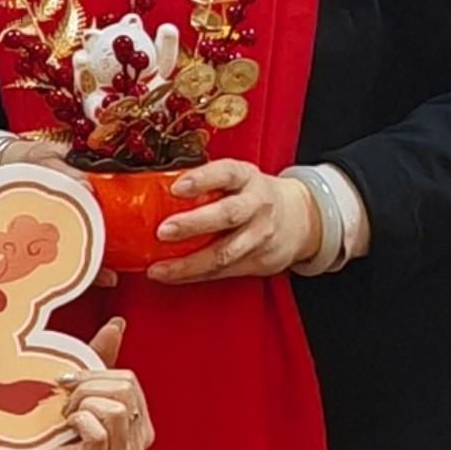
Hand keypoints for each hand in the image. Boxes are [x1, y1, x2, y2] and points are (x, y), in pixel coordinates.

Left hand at [0, 366, 159, 449]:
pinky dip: (78, 423)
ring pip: (115, 410)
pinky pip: (98, 433)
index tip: (69, 383)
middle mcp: (139, 445)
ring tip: (67, 418)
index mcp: (140, 423)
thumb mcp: (81, 391)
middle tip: (66, 404)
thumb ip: (101, 359)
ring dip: (82, 407)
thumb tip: (117, 324)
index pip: (130, 381)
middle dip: (87, 389)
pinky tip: (68, 430)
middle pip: (125, 392)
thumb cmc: (55, 432)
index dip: (96, 374)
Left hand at [138, 157, 336, 284]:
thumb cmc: (252, 196)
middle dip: (193, 224)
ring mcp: (259, 235)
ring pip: (225, 253)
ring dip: (189, 263)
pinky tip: (172, 275)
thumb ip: (206, 182)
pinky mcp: (258, 261)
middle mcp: (257, 205)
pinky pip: (223, 271)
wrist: (299, 219)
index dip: (202, 179)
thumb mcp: (237, 179)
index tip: (176, 186)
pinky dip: (194, 276)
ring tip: (159, 269)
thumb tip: (150, 187)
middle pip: (227, 215)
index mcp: (247, 178)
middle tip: (162, 231)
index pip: (226, 173)